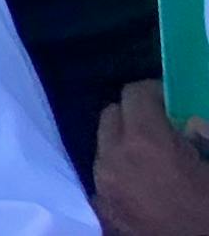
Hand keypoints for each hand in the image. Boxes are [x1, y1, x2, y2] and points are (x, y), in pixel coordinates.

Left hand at [93, 80, 208, 235]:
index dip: (154, 92)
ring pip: (104, 145)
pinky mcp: (101, 208)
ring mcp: (102, 185)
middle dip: (135, 115)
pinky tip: (144, 183)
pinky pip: (104, 174)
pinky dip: (120, 170)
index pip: (133, 94)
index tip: (171, 103)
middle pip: (112, 115)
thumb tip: (187, 121)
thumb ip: (202, 132)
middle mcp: (113, 159)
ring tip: (154, 159)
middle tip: (164, 129)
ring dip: (124, 143)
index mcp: (145, 143)